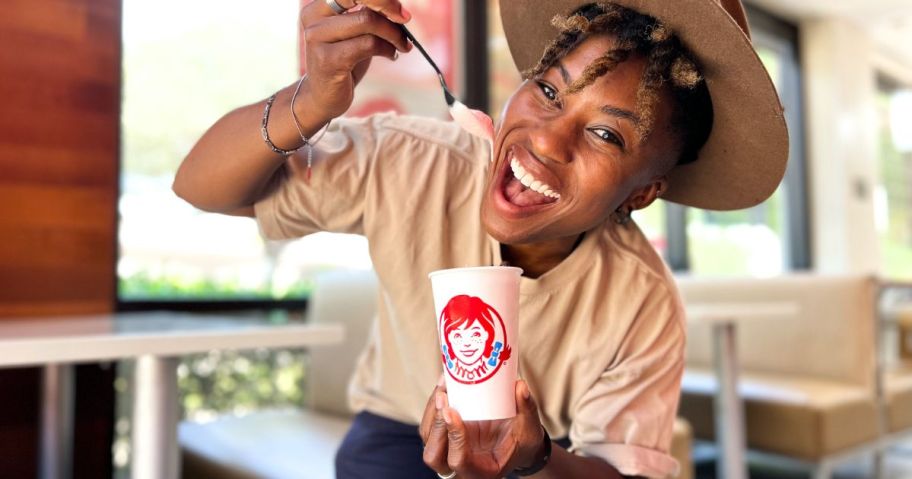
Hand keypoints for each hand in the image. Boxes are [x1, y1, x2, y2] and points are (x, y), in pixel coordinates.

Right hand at [298, 0, 412, 118]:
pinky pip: (368, 44)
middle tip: (405, 21)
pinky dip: (387, 49)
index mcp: (319, 7)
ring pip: (367, 21)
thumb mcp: (354, 34)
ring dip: (393, 34)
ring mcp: (317, 38)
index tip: (401, 11)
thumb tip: (397, 6)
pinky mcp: (328, 59)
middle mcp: (314, 18)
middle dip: (389, 8)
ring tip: (401, 45)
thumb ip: (368, 15)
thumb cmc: (343, 62)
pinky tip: (391, 55)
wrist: (323, 97)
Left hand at [420, 377, 545, 478]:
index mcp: (481, 471)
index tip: (452, 412)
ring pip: (427, 437)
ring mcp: (449, 450)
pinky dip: (434, 403)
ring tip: (444, 385)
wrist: (516, 440)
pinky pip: (430, 422)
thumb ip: (526, 409)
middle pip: (433, 455)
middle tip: (443, 397)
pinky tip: (445, 383)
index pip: (459, 461)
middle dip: (435, 425)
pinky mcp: (444, 435)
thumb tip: (520, 386)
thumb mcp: (530, 428)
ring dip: (432, 410)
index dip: (454, 438)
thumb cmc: (523, 439)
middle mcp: (460, 465)